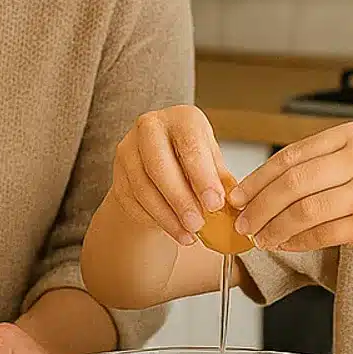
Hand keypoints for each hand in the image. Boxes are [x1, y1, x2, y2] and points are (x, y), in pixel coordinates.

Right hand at [110, 105, 229, 244]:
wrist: (162, 164)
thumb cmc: (193, 160)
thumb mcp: (212, 162)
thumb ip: (220, 180)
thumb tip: (235, 204)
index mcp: (181, 118)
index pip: (190, 145)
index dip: (202, 176)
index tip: (215, 204)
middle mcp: (150, 127)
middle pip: (159, 165)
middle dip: (180, 199)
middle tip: (198, 224)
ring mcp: (128, 150)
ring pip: (143, 187)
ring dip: (167, 216)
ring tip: (188, 234)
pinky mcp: (117, 174)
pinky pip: (131, 201)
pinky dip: (153, 219)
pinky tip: (172, 230)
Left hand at [229, 121, 352, 258]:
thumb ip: (317, 165)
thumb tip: (259, 189)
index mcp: (350, 136)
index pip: (290, 157)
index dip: (257, 179)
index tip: (237, 196)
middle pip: (292, 184)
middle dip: (259, 206)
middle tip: (242, 222)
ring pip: (303, 210)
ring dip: (274, 227)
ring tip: (260, 238)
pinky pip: (322, 233)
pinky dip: (297, 241)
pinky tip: (285, 245)